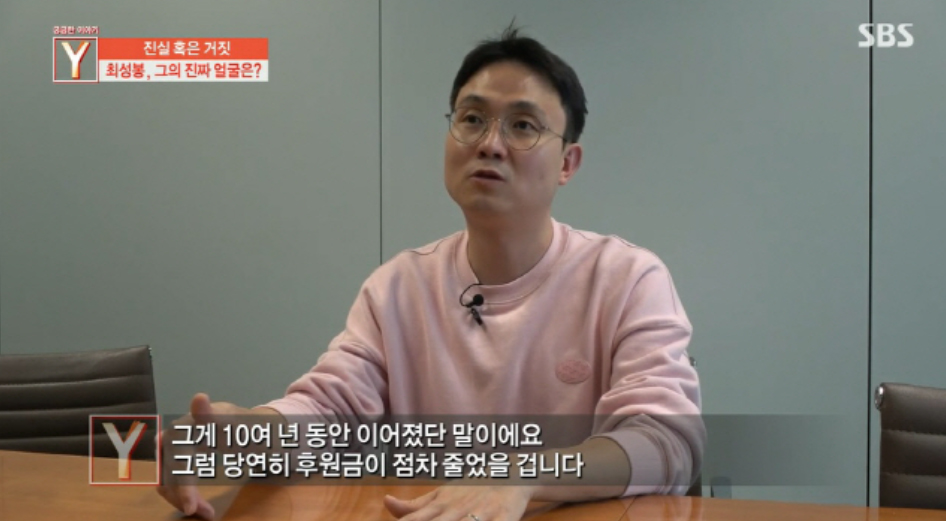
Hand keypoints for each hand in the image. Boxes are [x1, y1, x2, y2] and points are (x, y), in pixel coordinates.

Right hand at [155, 393, 253, 520]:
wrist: (246, 427)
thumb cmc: (241, 424)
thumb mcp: (233, 421)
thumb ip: (214, 414)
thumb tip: (199, 398)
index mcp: (186, 426)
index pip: (177, 461)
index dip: (183, 487)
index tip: (190, 509)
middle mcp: (173, 437)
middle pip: (168, 474)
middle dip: (184, 497)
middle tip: (207, 514)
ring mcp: (173, 449)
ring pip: (166, 481)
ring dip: (182, 499)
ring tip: (207, 513)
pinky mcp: (177, 460)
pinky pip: (171, 482)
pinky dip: (183, 497)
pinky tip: (201, 507)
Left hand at [384, 483, 535, 520]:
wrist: (509, 474)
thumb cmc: (470, 489)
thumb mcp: (441, 495)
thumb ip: (413, 506)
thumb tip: (386, 501)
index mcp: (440, 505)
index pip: (415, 520)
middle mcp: (457, 509)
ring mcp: (481, 513)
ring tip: (456, 520)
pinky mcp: (505, 516)